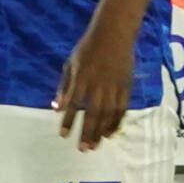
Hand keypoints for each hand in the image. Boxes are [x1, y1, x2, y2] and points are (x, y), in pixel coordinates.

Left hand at [55, 25, 134, 151]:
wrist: (114, 33)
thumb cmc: (88, 48)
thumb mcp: (70, 64)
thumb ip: (64, 87)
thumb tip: (57, 108)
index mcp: (82, 78)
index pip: (74, 104)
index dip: (68, 121)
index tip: (63, 136)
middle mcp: (98, 84)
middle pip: (93, 113)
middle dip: (87, 132)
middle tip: (83, 149)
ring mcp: (114, 86)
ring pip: (108, 113)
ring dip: (101, 131)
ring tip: (95, 145)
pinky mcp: (126, 85)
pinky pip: (122, 108)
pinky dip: (116, 122)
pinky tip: (110, 133)